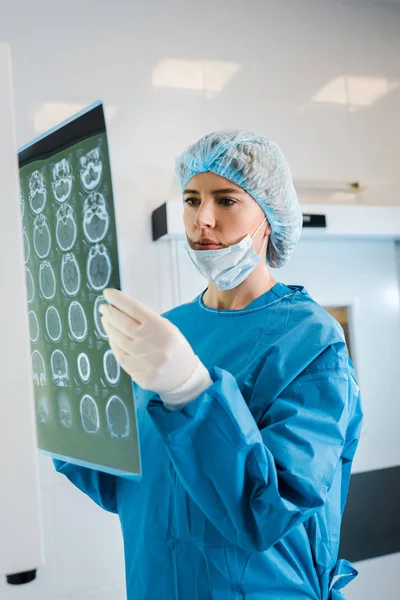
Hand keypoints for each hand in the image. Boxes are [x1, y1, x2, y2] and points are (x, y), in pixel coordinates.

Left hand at [100, 289, 211, 408]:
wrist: (185, 376)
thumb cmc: (175, 348)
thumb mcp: (167, 327)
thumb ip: (146, 319)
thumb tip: (121, 308)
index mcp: (162, 329)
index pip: (135, 309)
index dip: (119, 300)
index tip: (108, 293)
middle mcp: (152, 345)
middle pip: (123, 324)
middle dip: (110, 313)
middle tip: (103, 307)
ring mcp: (145, 361)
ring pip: (119, 340)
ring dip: (109, 328)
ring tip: (106, 320)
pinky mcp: (139, 375)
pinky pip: (120, 357)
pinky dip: (114, 345)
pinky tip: (112, 337)